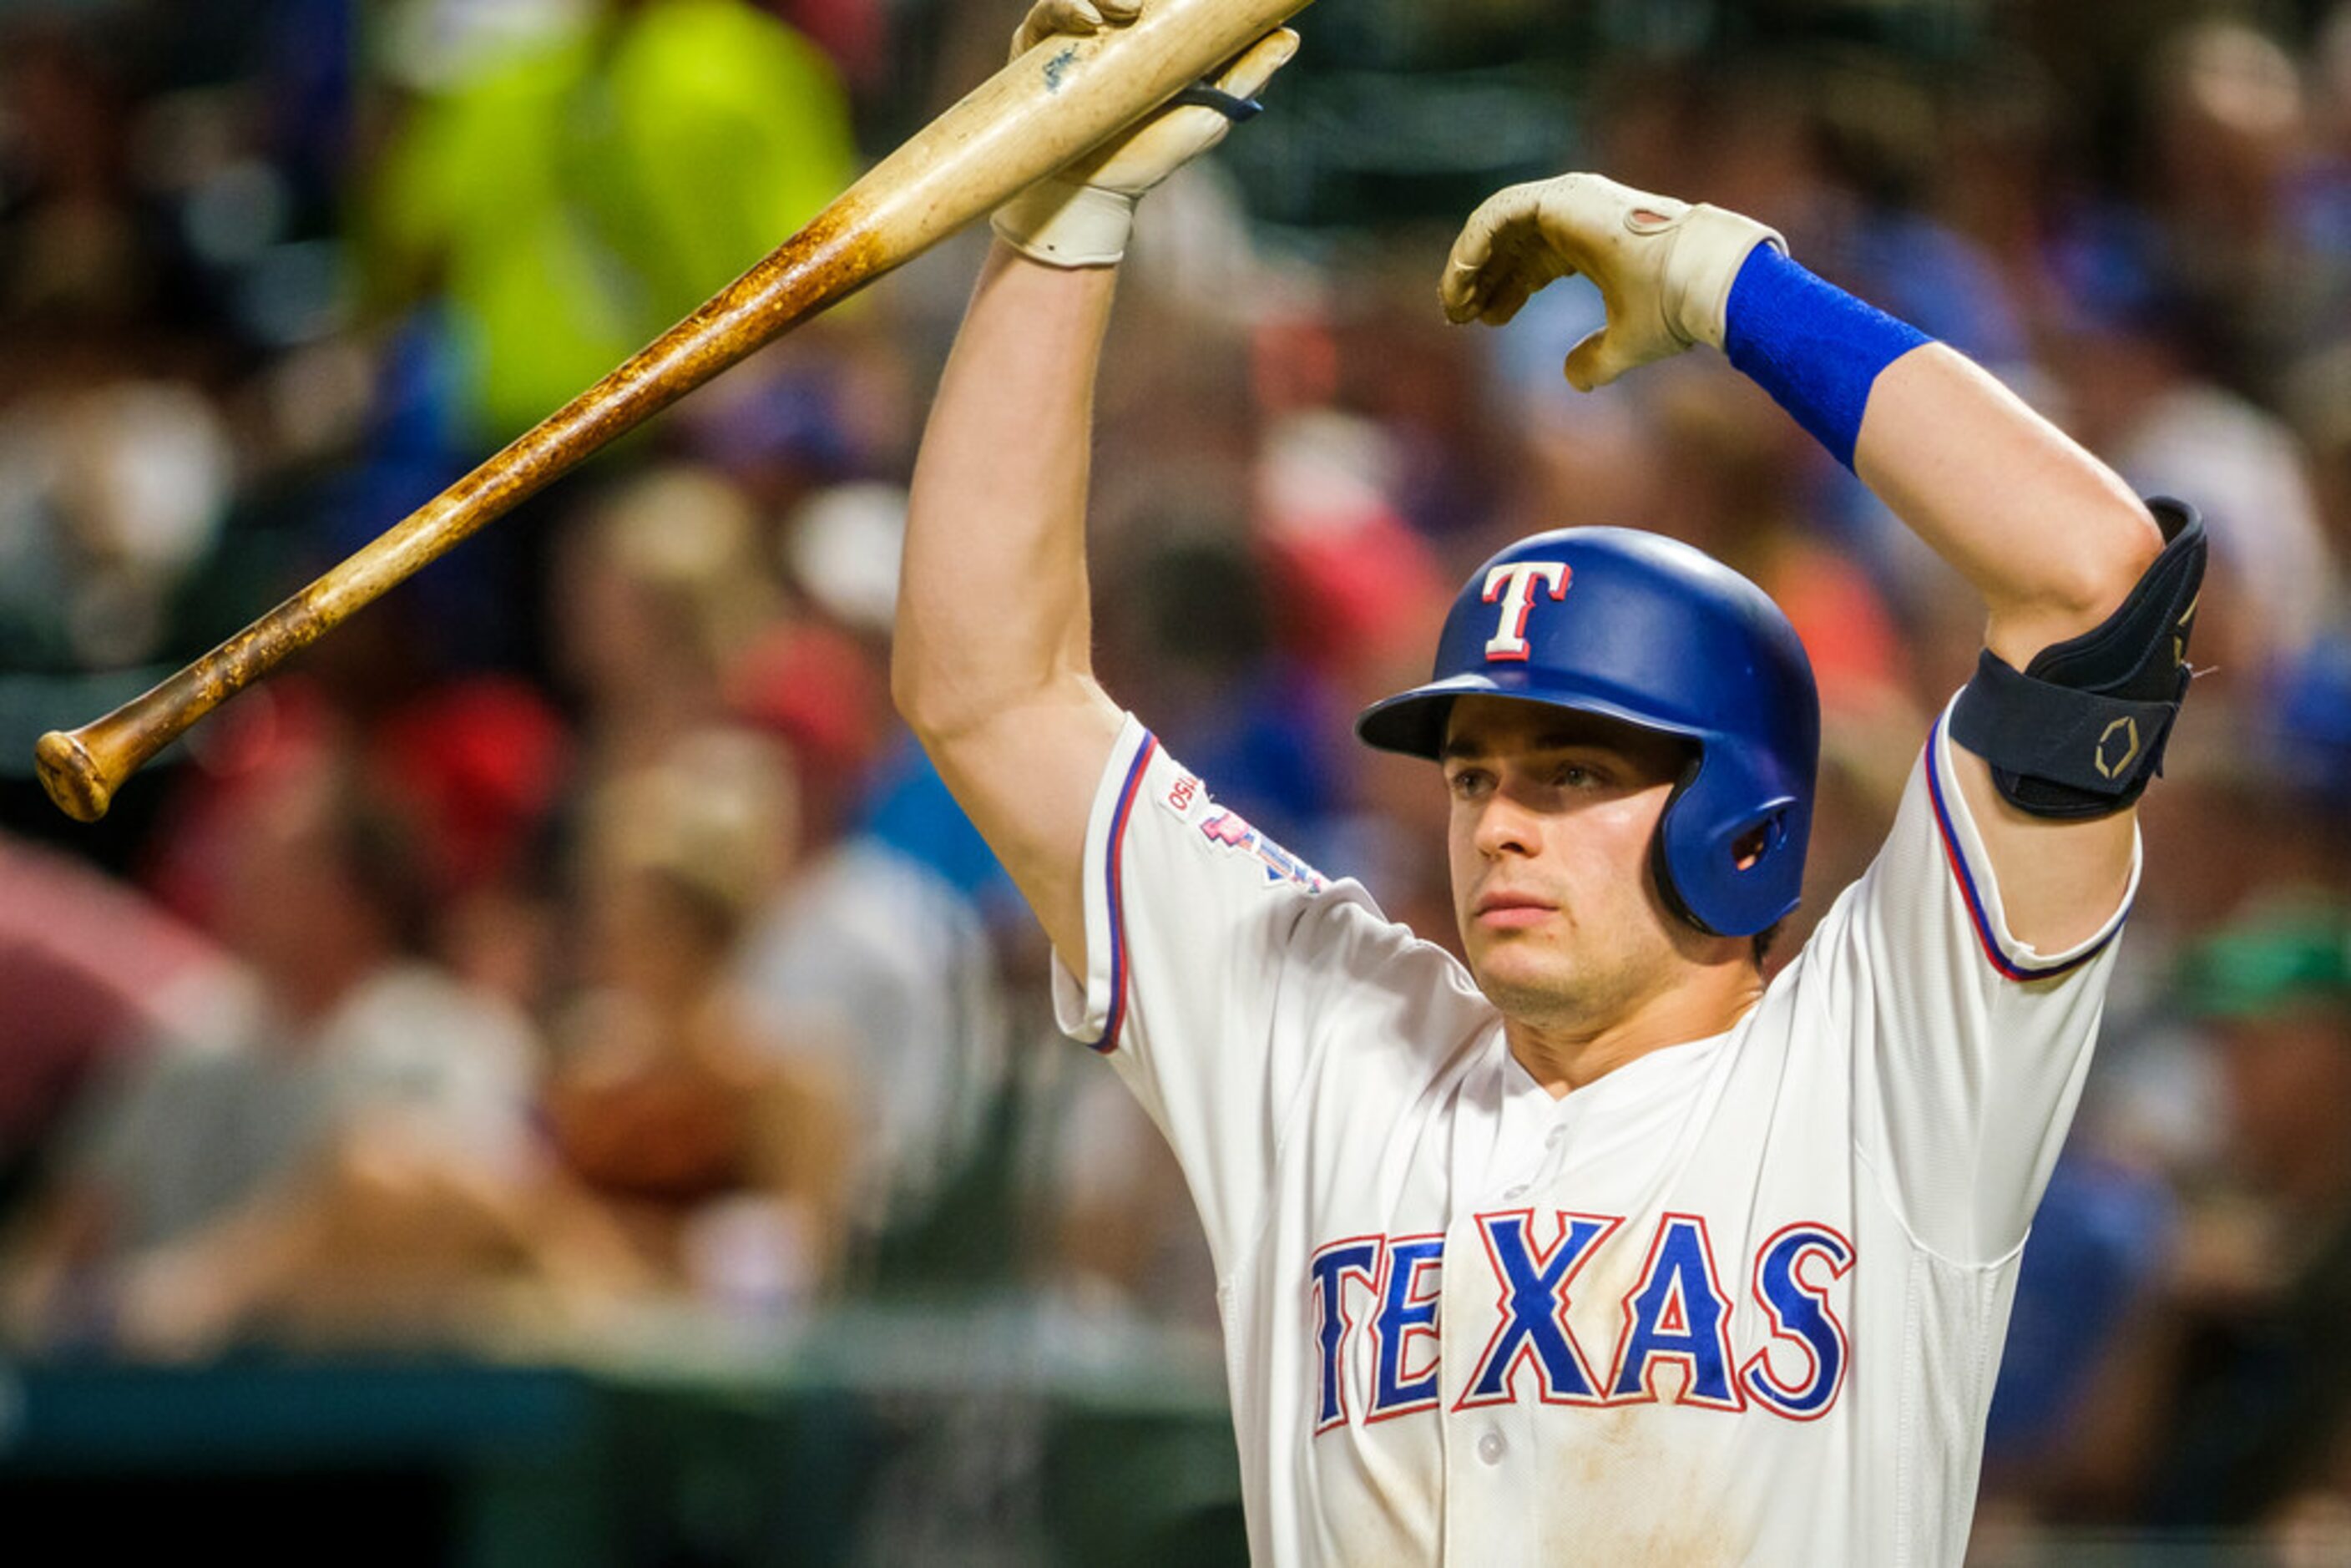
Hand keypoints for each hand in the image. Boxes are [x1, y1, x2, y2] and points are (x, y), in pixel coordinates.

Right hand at [993, 0, 1299, 267]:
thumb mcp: (1210, 115)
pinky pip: (1049, 11)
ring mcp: (1078, 28)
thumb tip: (1290, 34)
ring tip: (1125, 7)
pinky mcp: (1041, 43)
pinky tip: (1087, 20)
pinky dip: (1066, 6)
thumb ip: (1246, 75)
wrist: (1093, 194)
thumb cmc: (1152, 154)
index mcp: (1154, 28)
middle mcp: (1115, 20)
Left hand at [1440, 172, 1780, 389]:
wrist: (1702, 281)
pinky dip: (1473, 247)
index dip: (1504, 291)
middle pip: (1510, 245)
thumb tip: (1572, 378)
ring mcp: (1566, 203)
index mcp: (1590, 244)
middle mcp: (1576, 217)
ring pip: (1496, 228)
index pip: (1532, 262)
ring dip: (1469, 265)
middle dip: (1481, 280)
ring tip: (1455, 307)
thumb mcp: (1628, 342)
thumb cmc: (1675, 308)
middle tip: (1459, 317)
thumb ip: (1597, 359)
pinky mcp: (1558, 201)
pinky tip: (1463, 282)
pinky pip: (1496, 217)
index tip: (1484, 322)